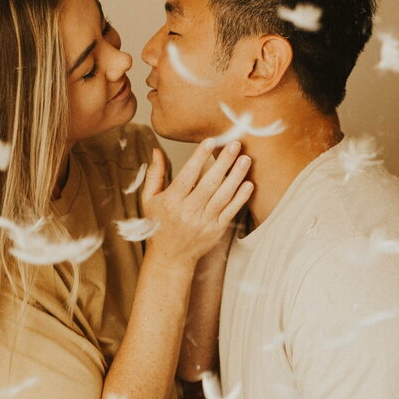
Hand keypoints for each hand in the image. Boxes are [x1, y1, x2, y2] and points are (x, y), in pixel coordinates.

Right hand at [142, 141, 251, 266]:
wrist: (171, 256)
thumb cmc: (160, 224)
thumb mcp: (149, 200)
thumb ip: (155, 175)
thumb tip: (157, 150)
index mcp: (171, 201)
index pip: (187, 175)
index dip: (199, 157)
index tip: (210, 141)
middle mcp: (188, 212)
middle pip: (209, 183)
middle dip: (224, 162)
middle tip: (235, 144)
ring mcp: (204, 222)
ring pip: (223, 195)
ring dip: (236, 176)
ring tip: (245, 159)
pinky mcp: (217, 230)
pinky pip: (231, 211)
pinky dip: (241, 198)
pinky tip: (248, 183)